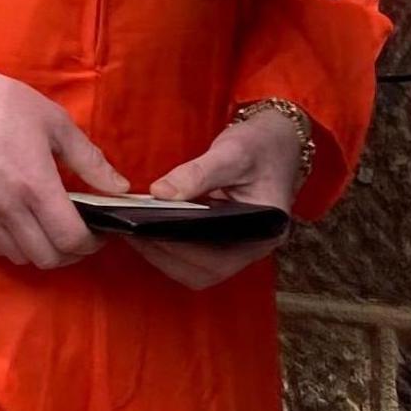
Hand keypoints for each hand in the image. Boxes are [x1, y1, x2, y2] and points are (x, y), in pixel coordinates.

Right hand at [0, 67, 124, 270]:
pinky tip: (20, 225)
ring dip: (40, 250)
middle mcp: (8, 209)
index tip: (98, 233)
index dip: (92, 243)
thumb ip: (90, 160)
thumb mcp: (55, 123)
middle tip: (76, 234)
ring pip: (20, 258)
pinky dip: (13, 246)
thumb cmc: (4, 104)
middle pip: (48, 258)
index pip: (71, 239)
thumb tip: (120, 188)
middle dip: (70, 252)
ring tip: (47, 228)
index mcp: (36, 185)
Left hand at [125, 104, 306, 290]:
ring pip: (196, 269)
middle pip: (204, 272)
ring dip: (164, 255)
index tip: (147, 235)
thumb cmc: (262, 145)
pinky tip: (147, 228)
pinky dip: (170, 247)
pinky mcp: (222, 240)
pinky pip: (194, 256)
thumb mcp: (233, 152)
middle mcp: (251, 246)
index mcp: (264, 231)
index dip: (180, 252)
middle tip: (131, 234)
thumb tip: (160, 193)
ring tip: (133, 232)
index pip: (219, 260)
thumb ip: (198, 173)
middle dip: (165, 256)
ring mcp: (237, 246)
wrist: (278, 139)